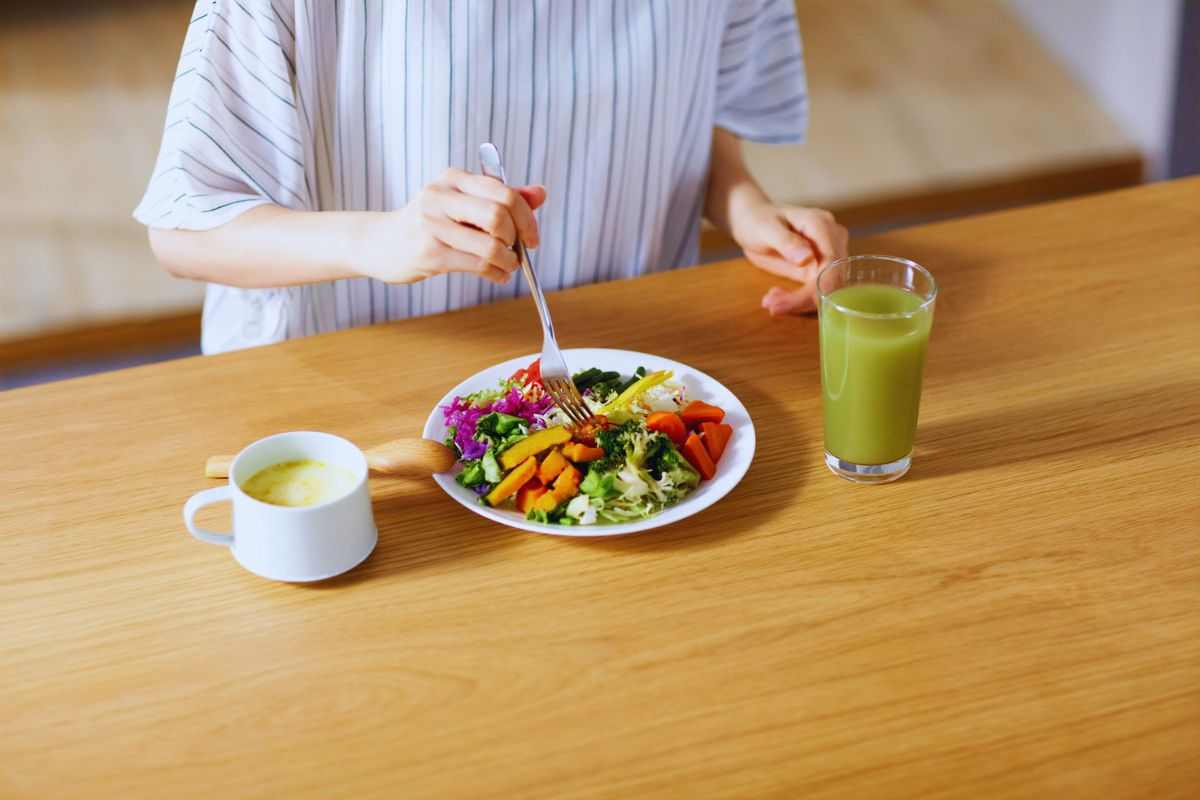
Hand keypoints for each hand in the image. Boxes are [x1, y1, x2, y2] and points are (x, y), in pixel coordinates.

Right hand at [355, 168, 546, 284]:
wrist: (380, 243)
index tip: (532, 236)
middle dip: (518, 238)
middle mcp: (441, 196)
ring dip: (509, 261)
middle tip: (519, 250)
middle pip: (499, 215)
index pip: (503, 191)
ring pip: (491, 245)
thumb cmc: (428, 223)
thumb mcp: (462, 203)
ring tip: (507, 266)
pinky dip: (496, 273)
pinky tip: (497, 274)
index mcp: (453, 179)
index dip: (527, 216)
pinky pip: (478, 265)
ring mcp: (432, 225)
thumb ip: (501, 197)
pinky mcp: (430, 253)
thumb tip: (540, 193)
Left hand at [732, 202, 847, 314]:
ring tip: (770, 301)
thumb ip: (786, 242)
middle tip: (772, 305)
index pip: (831, 261)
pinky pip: (816, 290)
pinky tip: (776, 296)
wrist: (753, 222)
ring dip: (799, 302)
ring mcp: (828, 255)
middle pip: (831, 279)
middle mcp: (832, 239)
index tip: (793, 302)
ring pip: (826, 289)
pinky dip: (797, 299)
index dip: (817, 286)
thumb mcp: (766, 229)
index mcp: (821, 225)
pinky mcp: (820, 269)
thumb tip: (807, 258)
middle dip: (804, 298)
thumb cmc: (758, 220)